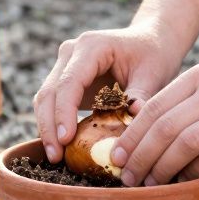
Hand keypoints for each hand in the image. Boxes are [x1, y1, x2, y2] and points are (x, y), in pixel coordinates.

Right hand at [33, 24, 183, 162]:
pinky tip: (61, 148)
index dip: (64, 111)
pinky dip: (54, 125)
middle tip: (55, 157)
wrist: (151, 42)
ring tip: (56, 157)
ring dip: (47, 128)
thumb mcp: (153, 73)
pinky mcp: (66, 82)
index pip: (69, 82)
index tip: (65, 139)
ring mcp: (65, 67)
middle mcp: (71, 54)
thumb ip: (142, 95)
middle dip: (49, 126)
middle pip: (50, 92)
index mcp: (91, 47)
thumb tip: (132, 119)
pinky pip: (52, 104)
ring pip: (45, 99)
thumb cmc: (153, 54)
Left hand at [111, 55, 198, 185]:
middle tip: (126, 178)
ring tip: (151, 184)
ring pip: (185, 144)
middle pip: (163, 128)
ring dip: (162, 168)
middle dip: (139, 157)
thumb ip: (188, 101)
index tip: (116, 157)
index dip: (130, 136)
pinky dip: (195, 172)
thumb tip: (150, 137)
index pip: (153, 108)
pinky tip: (185, 181)